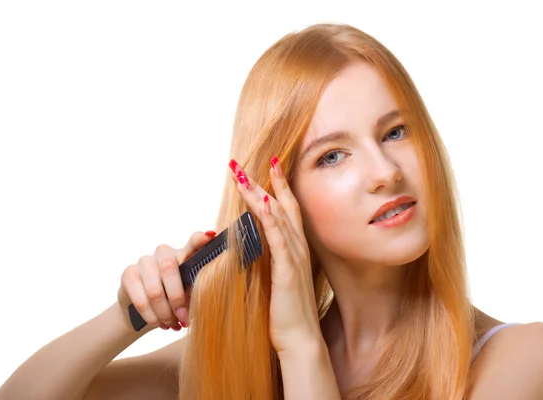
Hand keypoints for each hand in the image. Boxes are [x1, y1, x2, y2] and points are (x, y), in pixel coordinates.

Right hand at [117, 230, 216, 331]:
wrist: (142, 311)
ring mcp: (145, 261)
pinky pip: (141, 299)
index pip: (193, 243)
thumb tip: (199, 299)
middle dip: (177, 299)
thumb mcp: (188, 297)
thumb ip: (194, 292)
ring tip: (171, 324)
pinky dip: (152, 316)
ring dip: (165, 313)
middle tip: (183, 319)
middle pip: (169, 269)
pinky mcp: (129, 273)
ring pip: (155, 290)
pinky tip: (158, 323)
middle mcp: (164, 253)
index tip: (210, 236)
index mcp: (184, 255)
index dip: (201, 239)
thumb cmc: (172, 301)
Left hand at [229, 158, 323, 356]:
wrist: (300, 339)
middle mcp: (297, 248)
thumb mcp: (277, 279)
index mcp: (294, 249)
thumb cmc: (286, 313)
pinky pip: (279, 240)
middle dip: (263, 181)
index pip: (286, 210)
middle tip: (242, 162)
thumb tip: (253, 245)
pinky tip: (263, 203)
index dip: (276, 186)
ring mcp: (293, 258)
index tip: (265, 166)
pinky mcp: (287, 271)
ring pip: (277, 217)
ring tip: (243, 174)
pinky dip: (271, 220)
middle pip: (280, 206)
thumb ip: (270, 259)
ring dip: (260, 193)